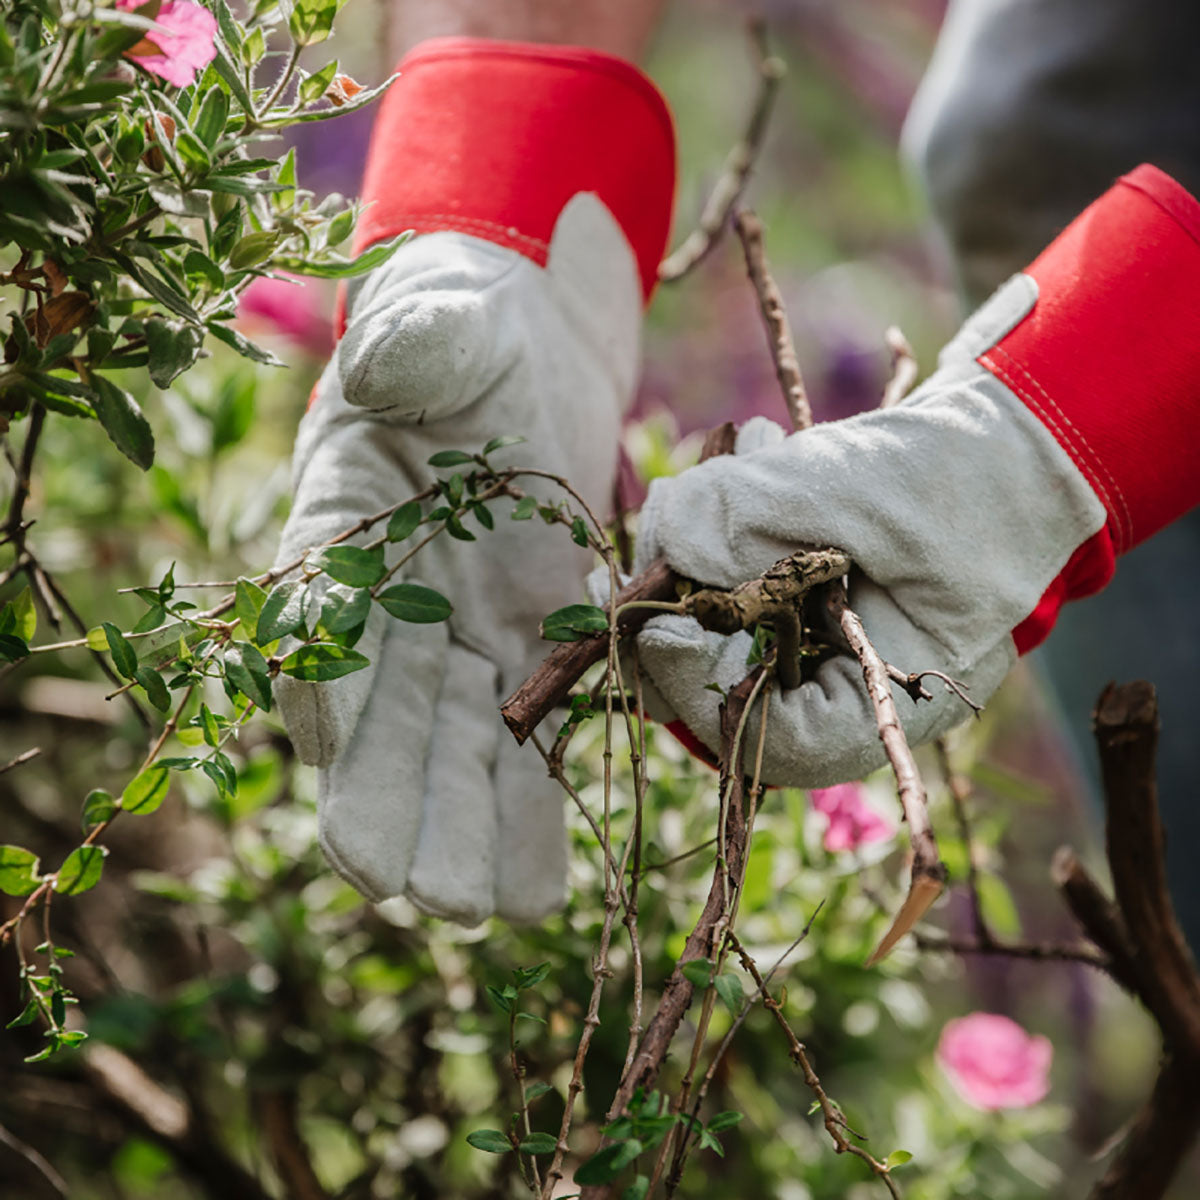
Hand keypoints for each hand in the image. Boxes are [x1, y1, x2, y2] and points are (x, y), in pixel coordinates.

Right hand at [271, 39, 673, 921]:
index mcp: (347, 529)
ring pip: (460, 745)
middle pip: (393, 720)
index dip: (346, 729)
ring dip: (473, 826)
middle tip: (433, 895)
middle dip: (407, 808)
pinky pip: (528, 726)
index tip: (356, 817)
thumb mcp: (442, 316)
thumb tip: (409, 349)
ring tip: (491, 910)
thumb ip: (420, 339)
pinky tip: (543, 875)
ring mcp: (462, 628)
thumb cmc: (468, 322)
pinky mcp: (535, 635)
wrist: (529, 341)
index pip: (332, 640)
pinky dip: (531, 796)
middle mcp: (395, 599)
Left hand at [631, 165, 1199, 784]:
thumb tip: (663, 537)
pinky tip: (757, 451)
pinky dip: (725, 517)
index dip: (689, 684)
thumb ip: (758, 516)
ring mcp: (807, 647)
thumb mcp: (865, 492)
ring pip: (710, 620)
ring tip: (743, 455)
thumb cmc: (968, 481)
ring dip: (701, 536)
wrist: (1013, 449)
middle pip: (713, 681)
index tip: (650, 616)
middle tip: (668, 511)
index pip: (760, 735)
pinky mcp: (789, 599)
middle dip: (679, 592)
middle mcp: (834, 692)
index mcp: (878, 708)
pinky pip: (727, 577)